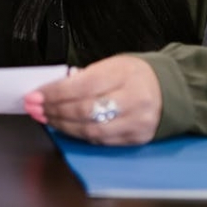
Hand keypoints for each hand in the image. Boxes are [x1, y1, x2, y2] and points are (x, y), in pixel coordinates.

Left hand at [23, 55, 161, 144]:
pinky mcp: (137, 138)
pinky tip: (67, 128)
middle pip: (84, 111)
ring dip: (63, 126)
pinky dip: (80, 135)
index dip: (54, 94)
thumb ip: (84, 77)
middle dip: (54, 111)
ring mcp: (136, 122)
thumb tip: (53, 90)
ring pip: (91, 131)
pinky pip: (102, 141)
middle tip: (35, 109)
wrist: (171, 88)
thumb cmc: (135, 74)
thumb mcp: (111, 65)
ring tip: (47, 119)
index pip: (81, 87)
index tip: (35, 96)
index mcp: (123, 74)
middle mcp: (132, 99)